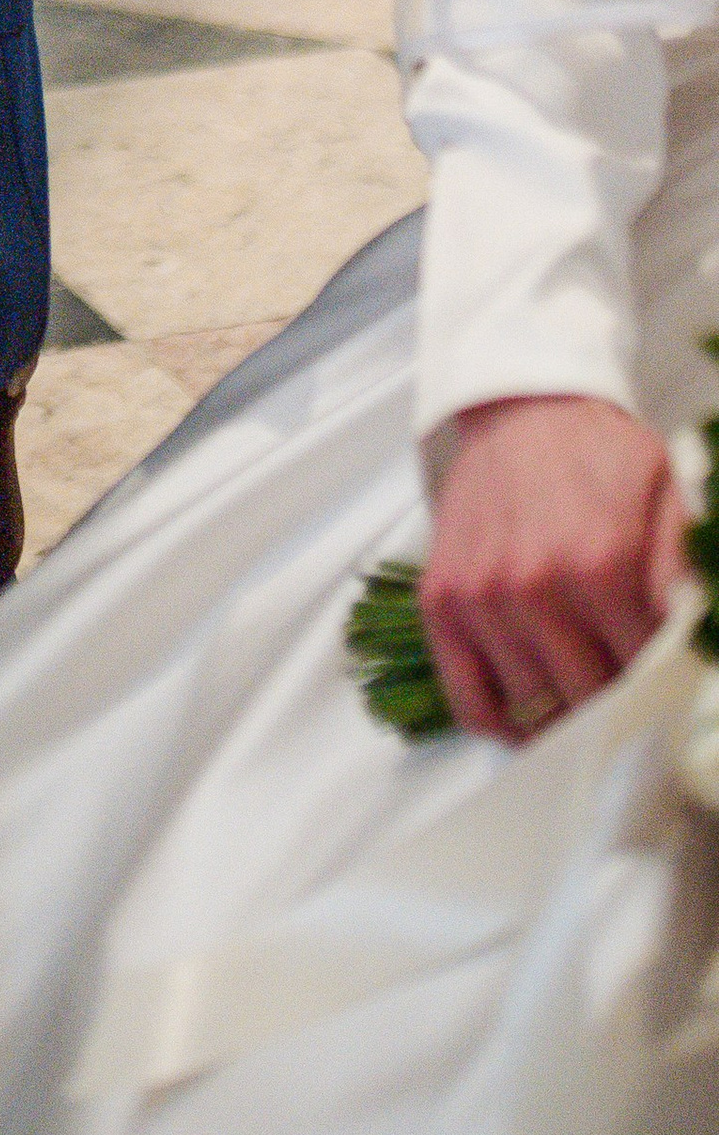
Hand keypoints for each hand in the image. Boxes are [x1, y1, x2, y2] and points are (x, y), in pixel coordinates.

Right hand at [420, 393, 689, 741]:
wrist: (520, 409)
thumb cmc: (597, 454)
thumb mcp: (666, 494)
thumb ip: (685, 570)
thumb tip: (699, 639)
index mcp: (601, 565)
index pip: (647, 673)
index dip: (665, 679)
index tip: (666, 674)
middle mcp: (535, 588)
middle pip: (594, 698)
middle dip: (620, 697)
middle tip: (628, 681)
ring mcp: (482, 599)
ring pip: (537, 707)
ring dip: (566, 708)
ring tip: (584, 687)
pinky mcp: (441, 602)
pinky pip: (468, 700)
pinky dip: (501, 726)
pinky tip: (529, 719)